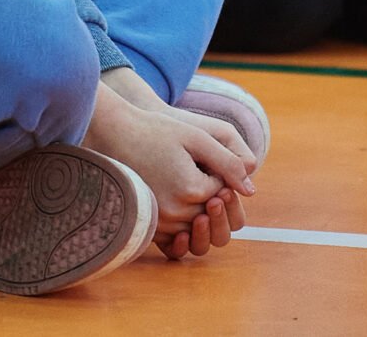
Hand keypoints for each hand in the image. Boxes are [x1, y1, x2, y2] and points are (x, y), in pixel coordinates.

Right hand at [83, 84, 255, 256]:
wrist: (116, 135)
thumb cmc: (156, 131)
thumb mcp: (197, 138)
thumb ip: (227, 163)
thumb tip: (250, 191)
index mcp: (191, 189)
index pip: (222, 192)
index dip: (218, 174)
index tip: (200, 156)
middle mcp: (175, 212)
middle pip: (210, 212)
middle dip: (208, 192)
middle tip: (192, 167)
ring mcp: (159, 221)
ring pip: (194, 225)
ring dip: (195, 207)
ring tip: (180, 179)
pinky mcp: (148, 225)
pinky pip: (174, 234)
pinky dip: (180, 220)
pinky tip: (173, 196)